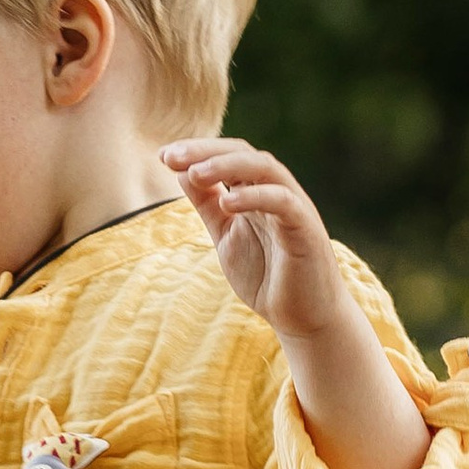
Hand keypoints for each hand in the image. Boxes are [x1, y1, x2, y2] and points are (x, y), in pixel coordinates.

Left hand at [159, 136, 355, 342]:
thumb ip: (208, 205)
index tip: (162, 157)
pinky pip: (284, 202)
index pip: (228, 157)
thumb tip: (182, 172)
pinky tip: (228, 203)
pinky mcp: (306, 229)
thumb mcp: (226, 236)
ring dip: (228, 166)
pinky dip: (256, 197)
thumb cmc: (266, 276)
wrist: (303, 316)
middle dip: (206, 151)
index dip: (197, 152)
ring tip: (195, 173)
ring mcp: (293, 208)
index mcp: (255, 192)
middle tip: (171, 157)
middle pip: (244, 154)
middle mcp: (276, 192)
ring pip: (266, 168)